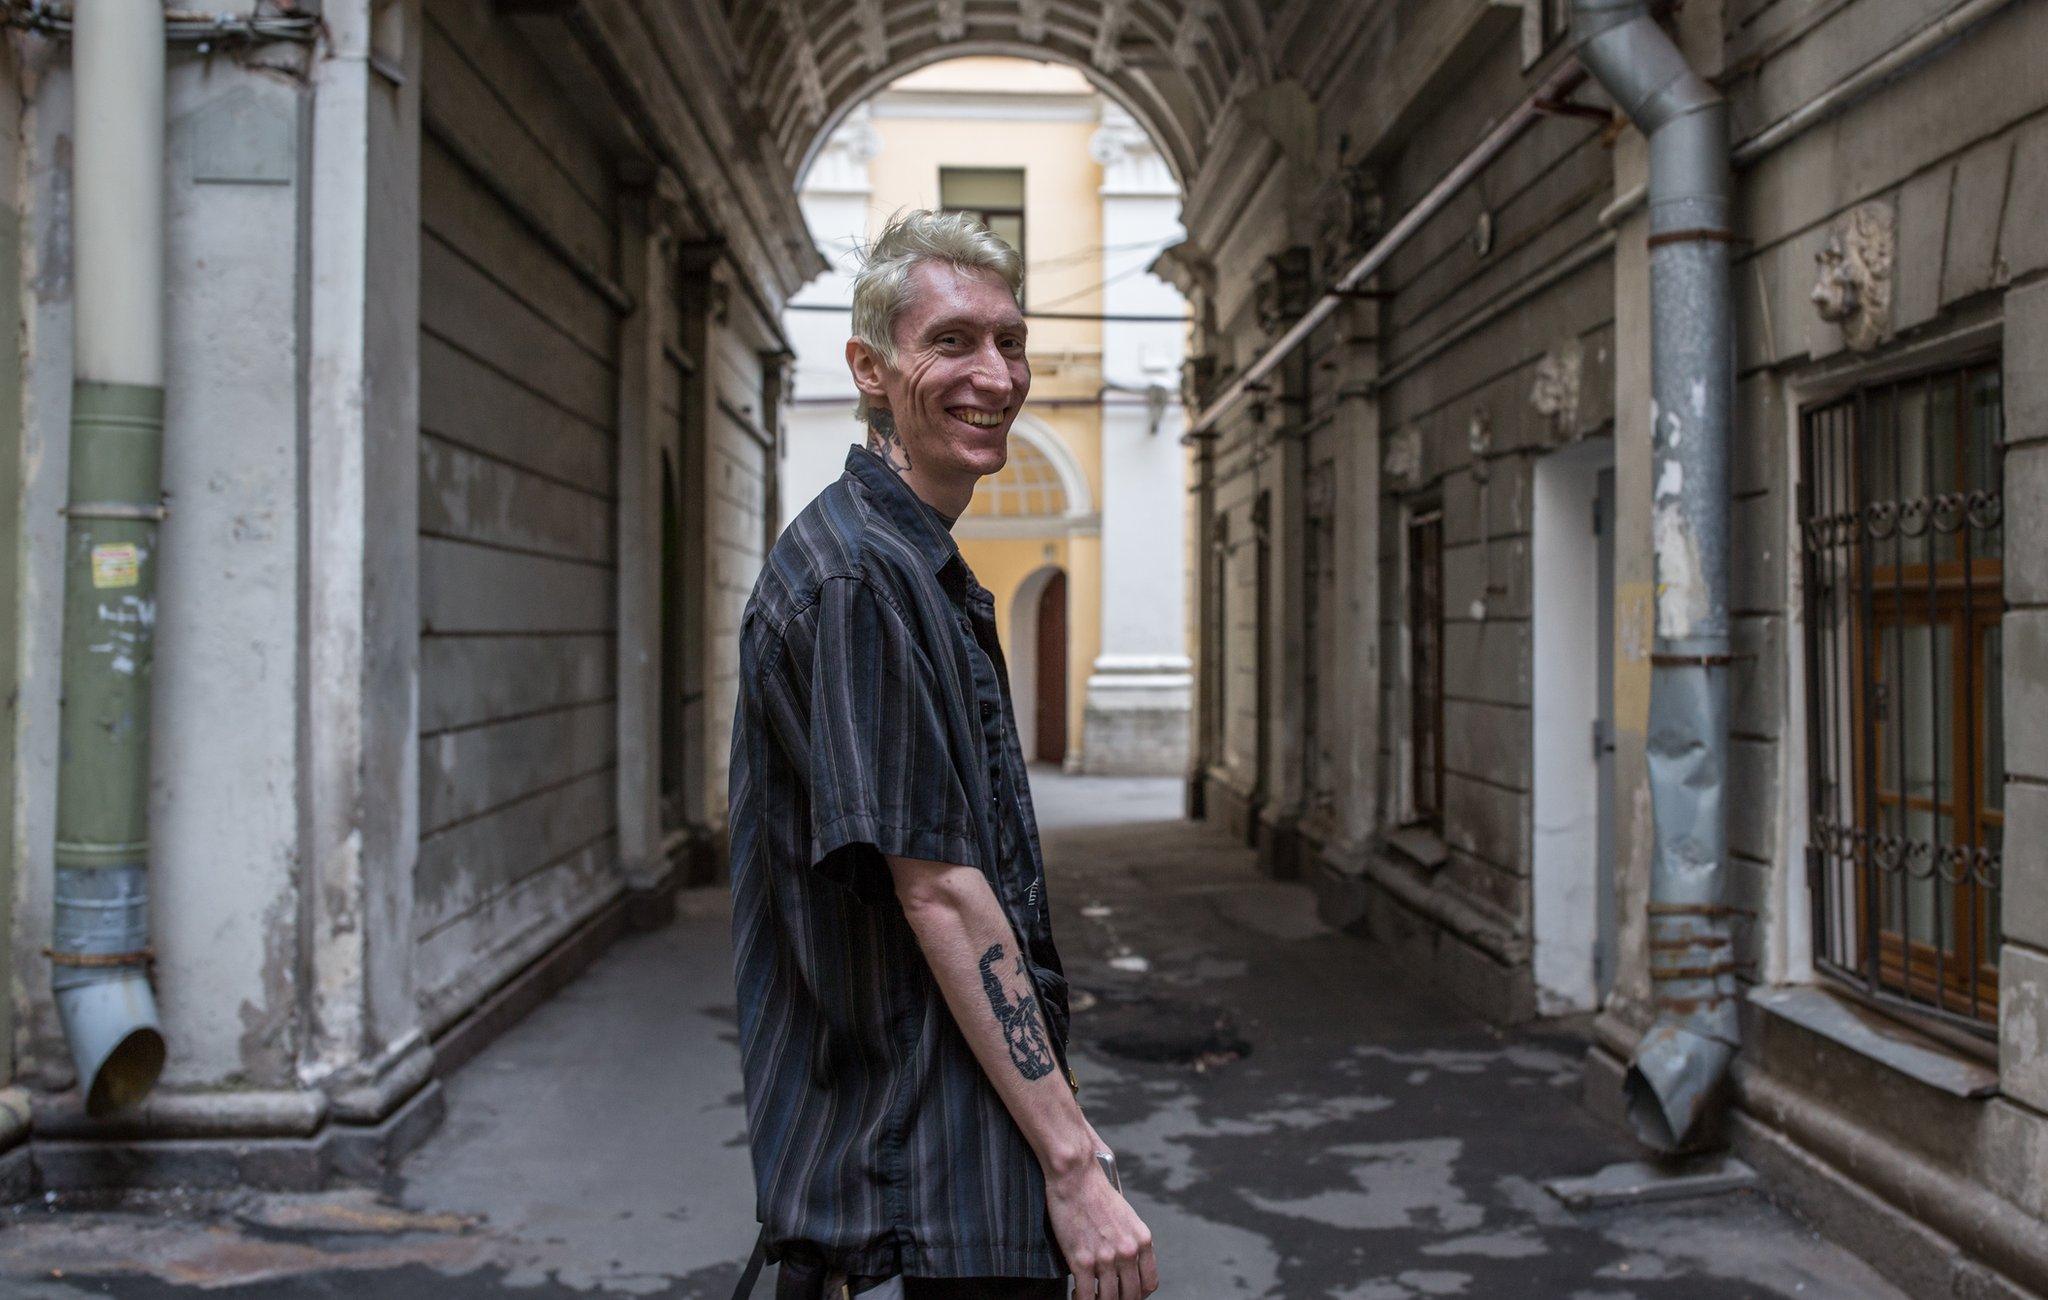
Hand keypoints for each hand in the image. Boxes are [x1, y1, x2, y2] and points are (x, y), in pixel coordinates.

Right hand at [1044, 1148, 1157, 1298]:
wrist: (1075, 1175)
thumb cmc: (1095, 1190)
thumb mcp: (1125, 1214)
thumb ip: (1128, 1239)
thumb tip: (1124, 1262)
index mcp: (1142, 1239)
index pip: (1149, 1282)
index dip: (1138, 1294)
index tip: (1127, 1293)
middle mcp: (1128, 1251)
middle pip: (1131, 1295)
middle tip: (1107, 1296)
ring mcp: (1106, 1258)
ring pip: (1109, 1299)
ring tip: (1090, 1296)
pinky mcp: (1082, 1260)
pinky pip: (1086, 1295)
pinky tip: (1075, 1294)